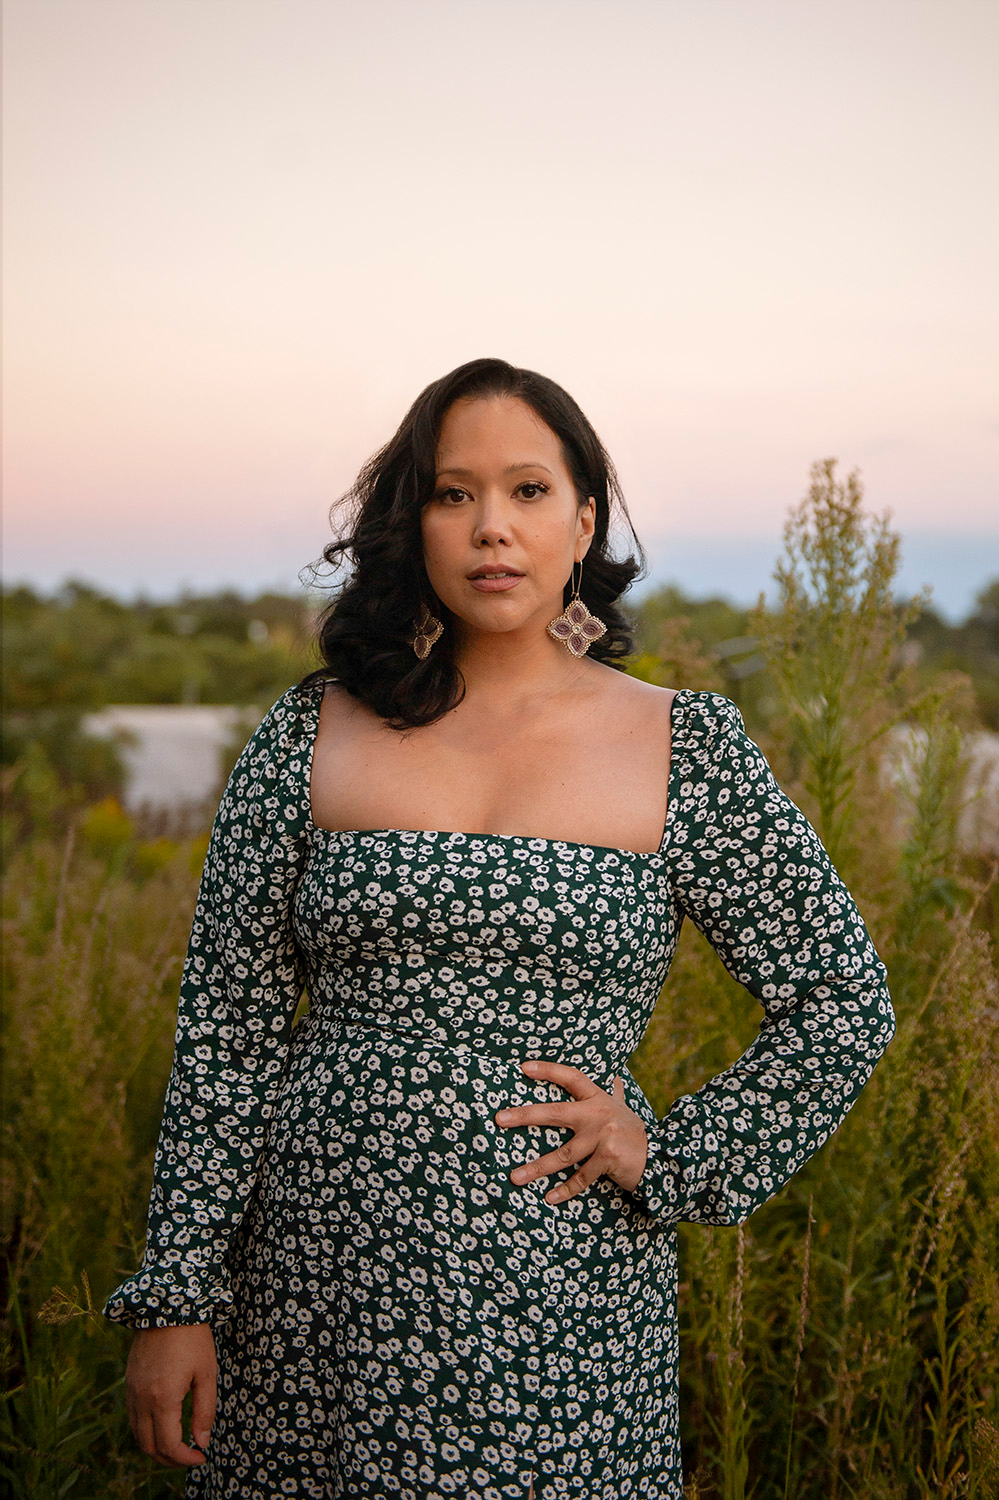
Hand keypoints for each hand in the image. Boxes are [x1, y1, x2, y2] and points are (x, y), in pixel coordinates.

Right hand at [125, 1322, 216, 1467]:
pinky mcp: (129, 1384)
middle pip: (149, 1448)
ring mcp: (132, 1392)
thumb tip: (202, 1442)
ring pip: (138, 1436)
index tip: (202, 1457)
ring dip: (157, 1448)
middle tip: (191, 1456)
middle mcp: (141, 1401)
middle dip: (170, 1460)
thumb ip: (204, 1411)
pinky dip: (147, 1431)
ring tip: (179, 1446)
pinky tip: (164, 1426)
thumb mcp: (206, 1374)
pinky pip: (133, 1419)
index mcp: (162, 1400)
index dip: (186, 1459)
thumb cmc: (192, 1338)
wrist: (166, 1306)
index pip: (169, 1446)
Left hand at [495, 1059, 648, 1203]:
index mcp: (598, 1098)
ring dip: (537, 1168)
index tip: (522, 1067)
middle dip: (525, 1115)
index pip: (571, 1077)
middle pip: (555, 1112)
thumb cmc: (634, 1134)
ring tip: (515, 1177)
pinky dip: (565, 1190)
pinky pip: (581, 1177)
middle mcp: (599, 1113)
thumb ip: (616, 1093)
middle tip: (500, 1119)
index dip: (548, 1070)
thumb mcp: (625, 1110)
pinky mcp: (608, 1158)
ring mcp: (604, 1135)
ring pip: (563, 1154)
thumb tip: (615, 1075)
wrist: (661, 1159)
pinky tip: (549, 1198)